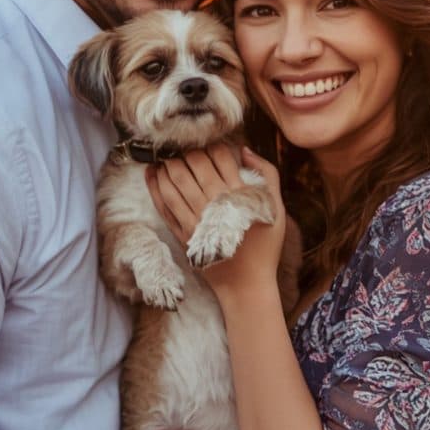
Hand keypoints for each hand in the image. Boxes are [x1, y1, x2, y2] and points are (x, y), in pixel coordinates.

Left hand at [146, 146, 285, 299]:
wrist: (246, 284)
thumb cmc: (264, 245)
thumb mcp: (276, 207)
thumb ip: (267, 174)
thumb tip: (244, 150)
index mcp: (238, 194)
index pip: (220, 155)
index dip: (214, 145)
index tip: (211, 146)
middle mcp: (214, 203)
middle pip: (194, 163)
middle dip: (188, 151)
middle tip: (188, 150)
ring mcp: (195, 218)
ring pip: (174, 180)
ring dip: (169, 163)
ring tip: (169, 157)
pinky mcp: (182, 233)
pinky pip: (163, 204)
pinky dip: (155, 185)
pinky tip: (153, 173)